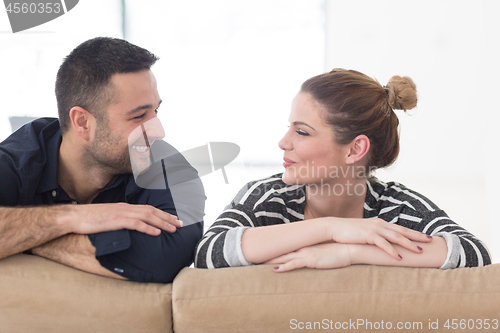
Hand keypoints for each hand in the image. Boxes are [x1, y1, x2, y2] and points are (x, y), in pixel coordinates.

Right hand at [67, 203, 182, 235]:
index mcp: (124, 207)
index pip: (148, 209)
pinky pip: (136, 224)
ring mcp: (121, 214)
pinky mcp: (115, 221)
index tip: (173, 219)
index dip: (162, 214)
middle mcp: (125, 208)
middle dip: (168, 218)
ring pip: (148, 217)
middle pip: (152, 211)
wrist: (72, 217)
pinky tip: (157, 233)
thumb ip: (120, 221)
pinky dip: (148, 228)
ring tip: (174, 229)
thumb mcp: (108, 219)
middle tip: (181, 224)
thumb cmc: (88, 220)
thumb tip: (129, 228)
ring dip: (163, 223)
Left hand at [266, 243, 351, 272]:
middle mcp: (303, 248)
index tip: (263, 250)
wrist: (349, 248)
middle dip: (268, 254)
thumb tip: (310, 257)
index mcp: (305, 246)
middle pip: (281, 251)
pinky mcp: (310, 260)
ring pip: (284, 257)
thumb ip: (315, 253)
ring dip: (271, 261)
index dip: (274, 249)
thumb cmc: (338, 251)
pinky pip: (294, 264)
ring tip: (258, 263)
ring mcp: (306, 254)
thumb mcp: (323, 251)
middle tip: (254, 255)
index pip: (286, 247)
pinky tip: (275, 270)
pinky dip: (284, 267)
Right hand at [327, 217, 431, 260]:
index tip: (425, 237)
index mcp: (380, 223)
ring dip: (409, 244)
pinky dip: (392, 251)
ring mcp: (374, 229)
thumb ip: (374, 235)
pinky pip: (383, 244)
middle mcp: (380, 224)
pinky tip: (399, 257)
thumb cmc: (348, 231)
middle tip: (431, 241)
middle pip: (403, 230)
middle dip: (417, 236)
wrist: (334, 227)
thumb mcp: (364, 232)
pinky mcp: (368, 235)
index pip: (400, 228)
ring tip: (419, 251)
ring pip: (396, 237)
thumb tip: (381, 242)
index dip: (413, 233)